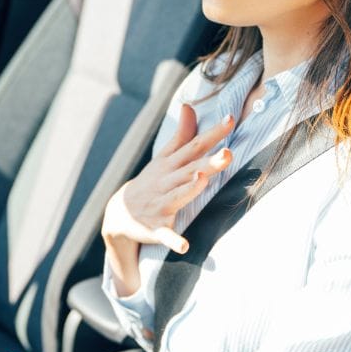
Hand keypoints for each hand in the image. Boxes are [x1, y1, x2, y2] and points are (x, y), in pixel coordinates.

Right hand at [101, 104, 234, 256]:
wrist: (119, 214)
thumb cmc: (151, 182)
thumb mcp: (163, 158)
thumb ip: (181, 134)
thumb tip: (189, 105)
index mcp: (171, 165)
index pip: (194, 146)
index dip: (213, 133)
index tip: (231, 120)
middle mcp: (167, 182)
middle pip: (190, 169)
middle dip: (209, 162)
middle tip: (228, 153)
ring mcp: (161, 204)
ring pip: (177, 196)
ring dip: (189, 189)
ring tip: (202, 179)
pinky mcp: (156, 227)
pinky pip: (165, 235)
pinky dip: (173, 240)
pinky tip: (184, 246)